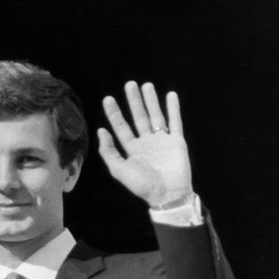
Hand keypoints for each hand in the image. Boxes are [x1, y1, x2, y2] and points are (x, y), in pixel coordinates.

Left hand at [97, 81, 192, 206]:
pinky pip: (175, 121)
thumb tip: (101, 131)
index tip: (108, 99)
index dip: (114, 114)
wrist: (168, 194)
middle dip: (134, 102)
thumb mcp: (119, 170)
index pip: (121, 128)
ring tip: (147, 85)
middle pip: (138, 118)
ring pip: (156, 116)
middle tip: (130, 84)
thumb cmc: (142, 185)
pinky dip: (173, 108)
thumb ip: (109, 152)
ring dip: (151, 101)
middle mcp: (146, 143)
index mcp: (132, 150)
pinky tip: (171, 95)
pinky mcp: (177, 141)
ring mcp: (162, 141)